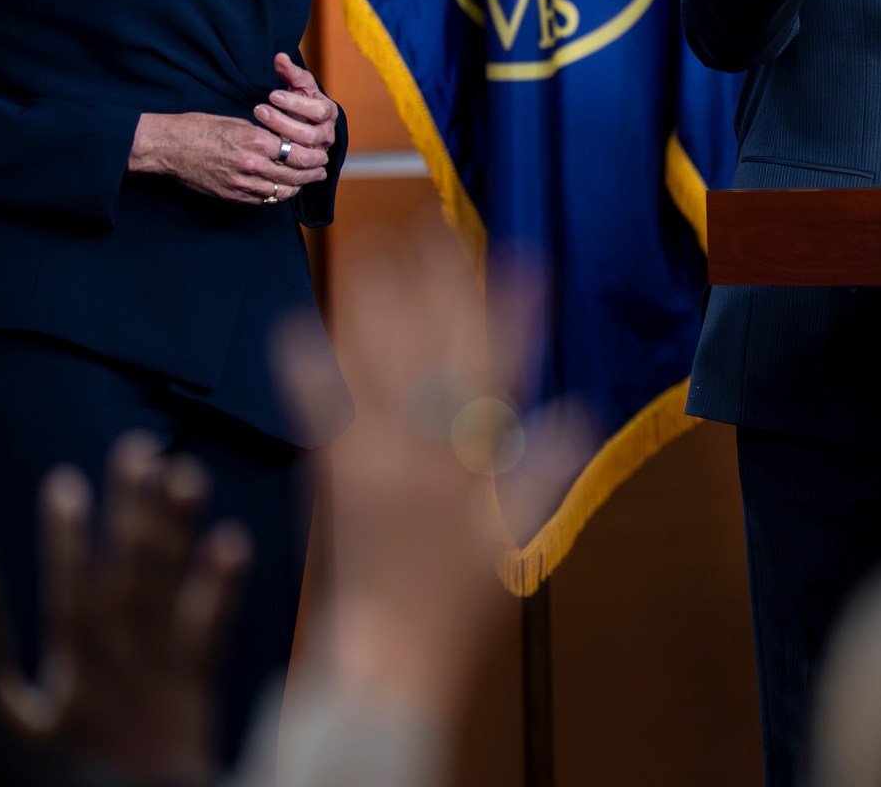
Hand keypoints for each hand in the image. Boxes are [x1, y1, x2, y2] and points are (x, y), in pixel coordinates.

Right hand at [1, 433, 250, 783]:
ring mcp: (163, 665)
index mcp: (74, 663)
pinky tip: (233, 541)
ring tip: (186, 474)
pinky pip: (213, 628)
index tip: (63, 482)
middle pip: (127, 571)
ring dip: (178, 529)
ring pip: (170, 587)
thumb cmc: (69, 763)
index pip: (69, 589)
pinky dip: (223, 586)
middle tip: (138, 448)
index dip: (65, 538)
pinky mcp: (196, 679)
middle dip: (130, 508)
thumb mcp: (13, 717)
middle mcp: (121, 657)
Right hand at [131, 111, 326, 204]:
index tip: (321, 154)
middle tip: (321, 170)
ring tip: (305, 181)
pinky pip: (263, 199)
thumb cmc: (199, 128)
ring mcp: (241, 183)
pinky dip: (277, 194)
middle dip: (312, 173)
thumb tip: (285, 142)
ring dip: (298, 186)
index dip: (313, 156)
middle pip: (295, 175)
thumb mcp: (236, 123)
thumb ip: (263, 135)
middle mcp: (251, 165)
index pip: (297, 152)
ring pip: (282, 190)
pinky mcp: (232, 195)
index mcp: (255, 141)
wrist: (167, 147)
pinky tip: (282, 188)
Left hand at [253, 53, 339, 163]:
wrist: (304, 123)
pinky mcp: (306, 164)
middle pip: (310, 134)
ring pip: (302, 152)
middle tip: (259, 110)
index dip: (295, 103)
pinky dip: (278, 157)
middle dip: (283, 122)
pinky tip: (260, 147)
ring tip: (258, 125)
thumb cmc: (300, 100)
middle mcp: (327, 134)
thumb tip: (280, 57)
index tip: (272, 95)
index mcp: (329, 112)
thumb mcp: (298, 85)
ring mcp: (317, 151)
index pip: (318, 110)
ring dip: (279, 138)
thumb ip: (290, 72)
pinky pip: (294, 165)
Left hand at [277, 233, 590, 721]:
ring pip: (371, 359)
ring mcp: (365, 455)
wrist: (384, 654)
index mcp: (469, 464)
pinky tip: (300, 320)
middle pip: (430, 345)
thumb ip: (544, 473)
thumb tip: (580, 414)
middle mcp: (415, 449)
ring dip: (374, 299)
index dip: (512, 311)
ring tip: (377, 244)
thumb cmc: (457, 602)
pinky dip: (307, 360)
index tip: (524, 262)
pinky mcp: (328, 468)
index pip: (498, 368)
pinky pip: (314, 403)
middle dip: (437, 282)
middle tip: (439, 227)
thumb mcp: (512, 538)